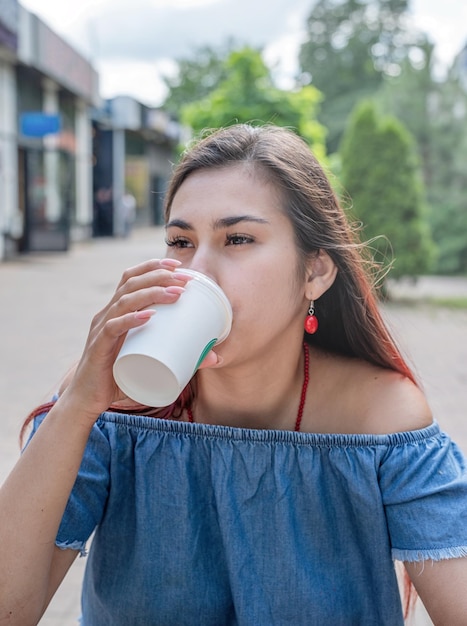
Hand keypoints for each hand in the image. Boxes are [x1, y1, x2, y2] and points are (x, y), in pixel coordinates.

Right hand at [60, 258, 193, 420]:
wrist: (87, 399)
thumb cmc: (119, 377)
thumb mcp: (150, 361)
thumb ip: (181, 357)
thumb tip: (215, 357)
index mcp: (116, 310)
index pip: (131, 278)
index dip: (153, 266)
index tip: (178, 265)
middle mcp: (106, 314)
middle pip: (131, 283)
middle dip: (159, 276)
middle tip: (185, 280)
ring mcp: (101, 329)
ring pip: (124, 301)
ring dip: (151, 293)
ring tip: (176, 294)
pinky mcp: (98, 348)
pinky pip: (113, 328)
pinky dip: (131, 320)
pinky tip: (148, 316)